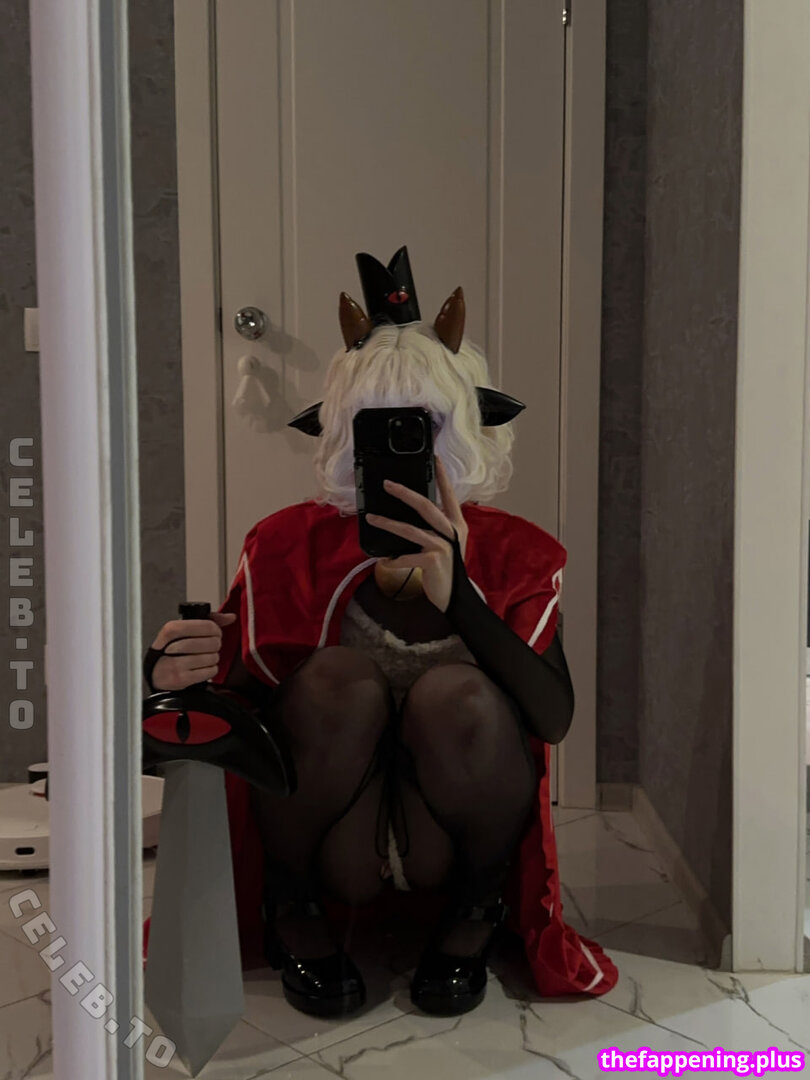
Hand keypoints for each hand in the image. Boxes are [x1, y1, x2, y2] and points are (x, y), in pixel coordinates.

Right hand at [148, 611, 236, 690]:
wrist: (156, 674)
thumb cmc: (170, 651)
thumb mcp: (182, 631)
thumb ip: (207, 621)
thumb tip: (230, 617)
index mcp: (171, 629)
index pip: (208, 626)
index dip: (216, 630)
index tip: (215, 633)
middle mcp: (172, 646)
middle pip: (213, 642)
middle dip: (215, 645)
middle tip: (209, 647)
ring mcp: (175, 664)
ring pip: (213, 657)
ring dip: (212, 659)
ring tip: (203, 658)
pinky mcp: (181, 679)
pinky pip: (210, 672)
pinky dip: (210, 670)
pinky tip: (201, 668)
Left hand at [365, 457, 468, 612]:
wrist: (455, 597)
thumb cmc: (447, 568)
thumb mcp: (447, 543)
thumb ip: (437, 526)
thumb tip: (414, 510)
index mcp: (456, 523)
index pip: (449, 494)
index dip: (442, 476)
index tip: (434, 458)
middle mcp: (452, 531)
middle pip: (426, 505)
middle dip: (404, 492)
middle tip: (387, 484)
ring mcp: (443, 546)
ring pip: (410, 529)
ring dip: (388, 523)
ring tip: (372, 518)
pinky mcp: (433, 561)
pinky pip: (405, 557)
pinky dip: (393, 560)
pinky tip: (385, 561)